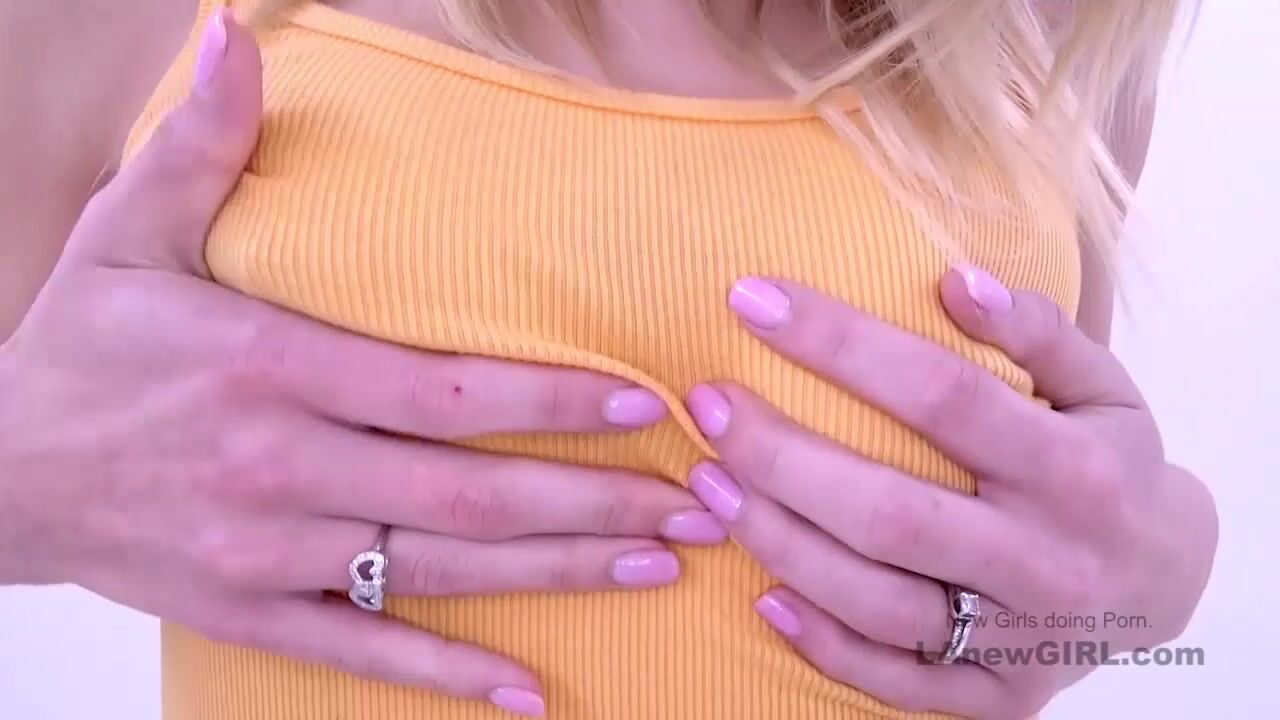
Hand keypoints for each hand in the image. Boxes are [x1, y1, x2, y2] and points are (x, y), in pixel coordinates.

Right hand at [0, 12, 721, 716]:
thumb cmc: (74, 349)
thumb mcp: (128, 232)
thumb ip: (201, 143)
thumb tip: (234, 30)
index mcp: (271, 369)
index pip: (442, 391)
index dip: (549, 400)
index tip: (640, 403)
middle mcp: (283, 468)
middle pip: (469, 491)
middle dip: (594, 500)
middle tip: (699, 503)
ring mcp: (269, 552)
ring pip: (440, 571)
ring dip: (559, 572)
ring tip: (660, 567)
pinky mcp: (248, 610)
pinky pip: (362, 653)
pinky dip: (446, 675)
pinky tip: (528, 693)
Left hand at [680, 271, 1217, 718]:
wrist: (1164, 581)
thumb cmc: (1110, 462)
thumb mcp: (1102, 386)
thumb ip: (1038, 331)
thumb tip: (954, 282)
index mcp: (1074, 472)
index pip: (944, 397)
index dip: (841, 346)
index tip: (753, 301)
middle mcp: (1046, 561)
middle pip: (891, 513)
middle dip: (782, 456)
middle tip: (707, 404)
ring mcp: (1020, 639)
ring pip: (878, 604)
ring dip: (780, 544)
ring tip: (710, 484)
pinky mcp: (997, 695)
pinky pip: (898, 682)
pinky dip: (824, 644)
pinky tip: (763, 595)